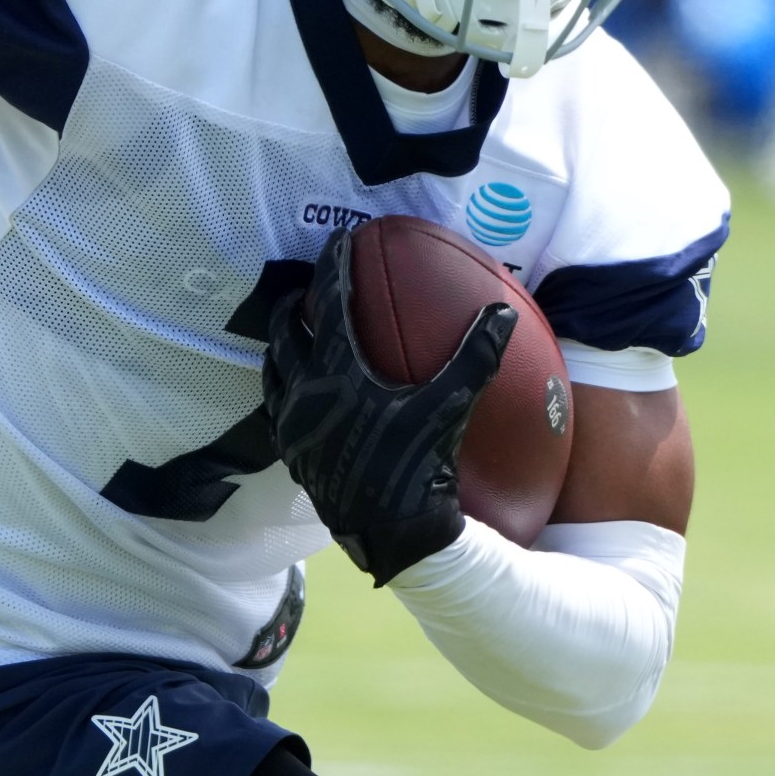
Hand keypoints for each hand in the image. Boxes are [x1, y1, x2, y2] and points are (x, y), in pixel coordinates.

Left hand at [262, 228, 516, 586]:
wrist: (392, 534)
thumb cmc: (420, 465)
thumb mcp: (449, 406)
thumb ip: (475, 356)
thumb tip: (502, 313)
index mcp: (338, 370)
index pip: (330, 301)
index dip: (334, 265)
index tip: (339, 242)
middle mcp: (304, 392)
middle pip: (284, 331)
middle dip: (292, 304)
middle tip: (304, 289)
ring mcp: (293, 426)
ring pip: (272, 370)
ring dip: (280, 346)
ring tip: (293, 334)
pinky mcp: (292, 454)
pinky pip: (277, 407)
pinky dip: (284, 387)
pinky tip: (301, 394)